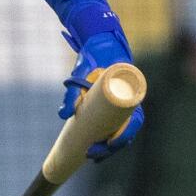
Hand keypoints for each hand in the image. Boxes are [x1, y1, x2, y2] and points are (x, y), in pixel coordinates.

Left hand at [59, 29, 144, 159]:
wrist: (99, 39)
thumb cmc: (94, 56)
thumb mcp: (81, 72)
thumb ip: (72, 92)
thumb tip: (62, 115)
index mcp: (130, 94)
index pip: (133, 123)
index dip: (124, 137)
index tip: (110, 145)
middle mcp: (129, 101)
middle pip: (126, 131)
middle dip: (111, 147)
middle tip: (92, 155)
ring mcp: (121, 103)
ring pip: (120, 130)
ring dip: (108, 145)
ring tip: (92, 156)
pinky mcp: (112, 103)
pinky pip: (113, 123)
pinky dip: (106, 135)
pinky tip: (96, 145)